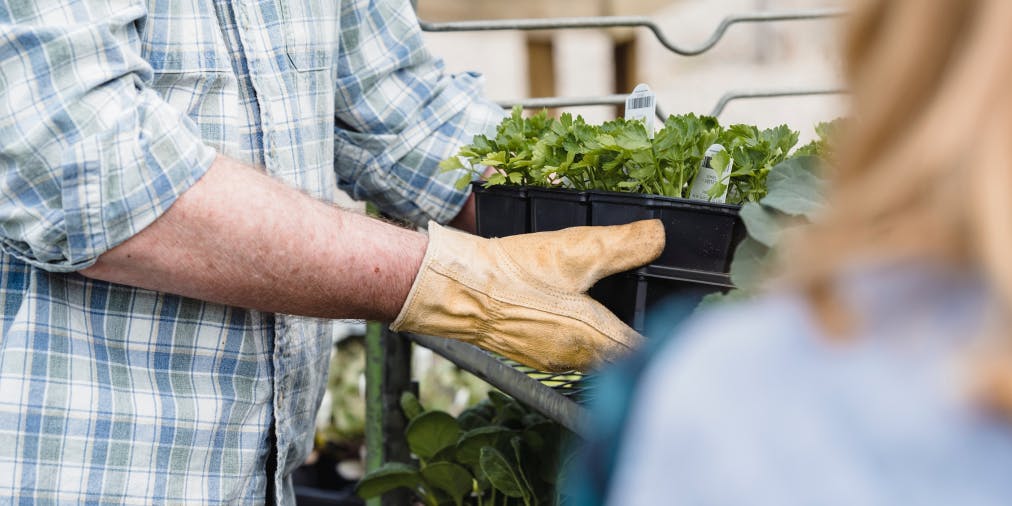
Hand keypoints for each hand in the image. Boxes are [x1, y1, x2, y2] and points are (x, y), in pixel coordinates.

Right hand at [391, 220, 664, 371]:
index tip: (673, 319)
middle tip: (644, 305)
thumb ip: (624, 245)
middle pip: (619, 355)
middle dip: (633, 333)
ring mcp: (550, 358)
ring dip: (603, 333)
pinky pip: (564, 347)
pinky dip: (574, 330)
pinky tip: (567, 306)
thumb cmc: (512, 276)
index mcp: (594, 340)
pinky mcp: (529, 351)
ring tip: (608, 304)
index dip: (663, 336)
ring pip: (591, 352)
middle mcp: (575, 358)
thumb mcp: (576, 251)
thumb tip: (658, 237)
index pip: (644, 353)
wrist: (457, 289)